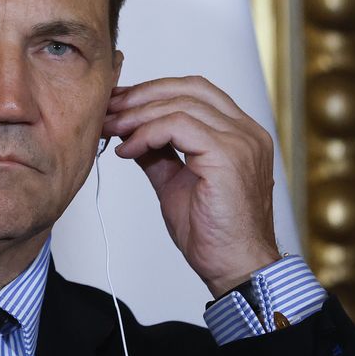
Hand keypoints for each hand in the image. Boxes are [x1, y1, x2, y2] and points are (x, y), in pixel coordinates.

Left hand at [102, 76, 280, 296]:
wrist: (234, 267)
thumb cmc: (212, 233)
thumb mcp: (176, 182)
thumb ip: (159, 153)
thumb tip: (130, 132)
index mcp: (240, 133)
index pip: (196, 90)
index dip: (154, 91)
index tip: (119, 104)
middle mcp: (246, 131)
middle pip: (188, 88)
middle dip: (141, 95)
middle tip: (108, 110)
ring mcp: (241, 141)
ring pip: (180, 104)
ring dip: (137, 114)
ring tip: (111, 130)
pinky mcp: (228, 155)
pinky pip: (178, 125)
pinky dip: (146, 133)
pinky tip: (128, 150)